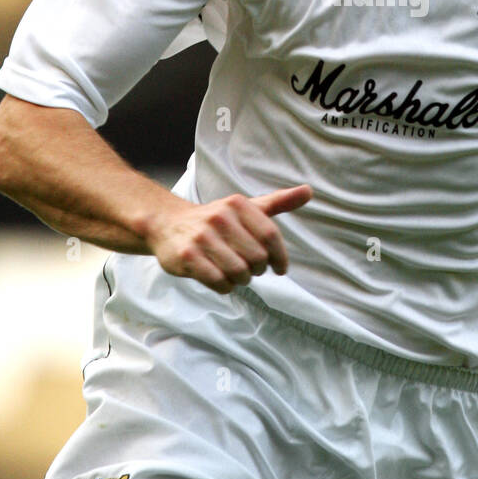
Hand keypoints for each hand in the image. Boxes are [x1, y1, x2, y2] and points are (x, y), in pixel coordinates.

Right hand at [145, 185, 312, 294]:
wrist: (168, 224)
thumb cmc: (215, 219)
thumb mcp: (247, 207)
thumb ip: (278, 202)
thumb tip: (309, 191)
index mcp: (237, 204)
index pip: (270, 234)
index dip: (280, 256)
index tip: (280, 268)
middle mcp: (219, 218)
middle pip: (256, 257)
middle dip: (258, 270)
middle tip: (251, 269)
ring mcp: (201, 238)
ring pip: (239, 273)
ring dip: (242, 280)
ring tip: (236, 274)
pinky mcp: (186, 257)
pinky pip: (219, 282)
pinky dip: (225, 287)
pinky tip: (222, 280)